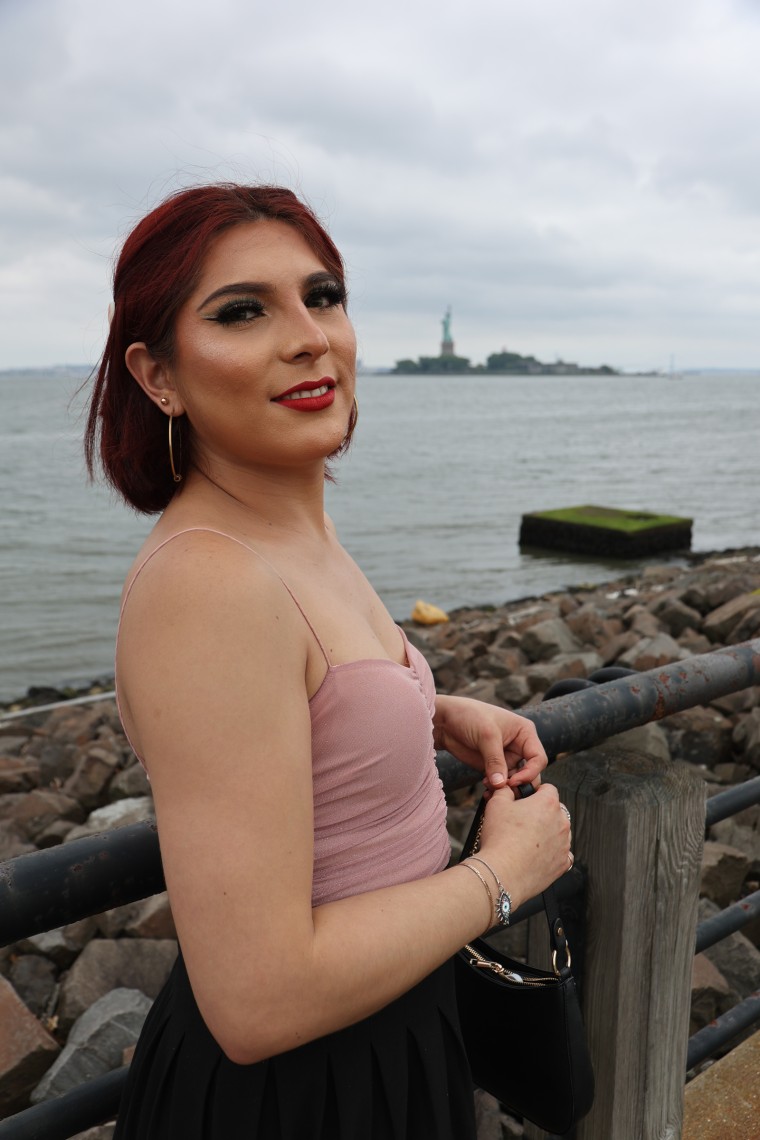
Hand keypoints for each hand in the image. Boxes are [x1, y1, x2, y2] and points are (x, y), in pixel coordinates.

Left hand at [433, 695, 546, 790]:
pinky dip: (496, 788)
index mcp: (525, 732)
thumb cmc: (469, 716)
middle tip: (504, 789)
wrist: (445, 720)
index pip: (538, 758)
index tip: (513, 781)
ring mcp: (506, 757)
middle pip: (530, 772)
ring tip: (490, 787)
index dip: (530, 772)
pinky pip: (501, 782)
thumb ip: (495, 761)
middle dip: (518, 783)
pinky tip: (486, 788)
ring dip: (505, 787)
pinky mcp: (492, 766)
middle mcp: (519, 746)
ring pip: (515, 780)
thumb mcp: (486, 735)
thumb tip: (502, 784)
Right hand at [477, 783, 570, 908]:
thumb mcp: (496, 804)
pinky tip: (536, 854)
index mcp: (548, 803)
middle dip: (541, 813)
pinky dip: (552, 853)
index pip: (548, 789)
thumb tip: (508, 789)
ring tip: (526, 840)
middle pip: (555, 810)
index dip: (534, 793)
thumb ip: (505, 791)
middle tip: (522, 821)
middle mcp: (561, 822)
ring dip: (547, 833)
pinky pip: (562, 854)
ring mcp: (564, 844)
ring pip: (559, 832)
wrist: (502, 873)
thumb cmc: (500, 838)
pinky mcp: (563, 864)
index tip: (524, 801)